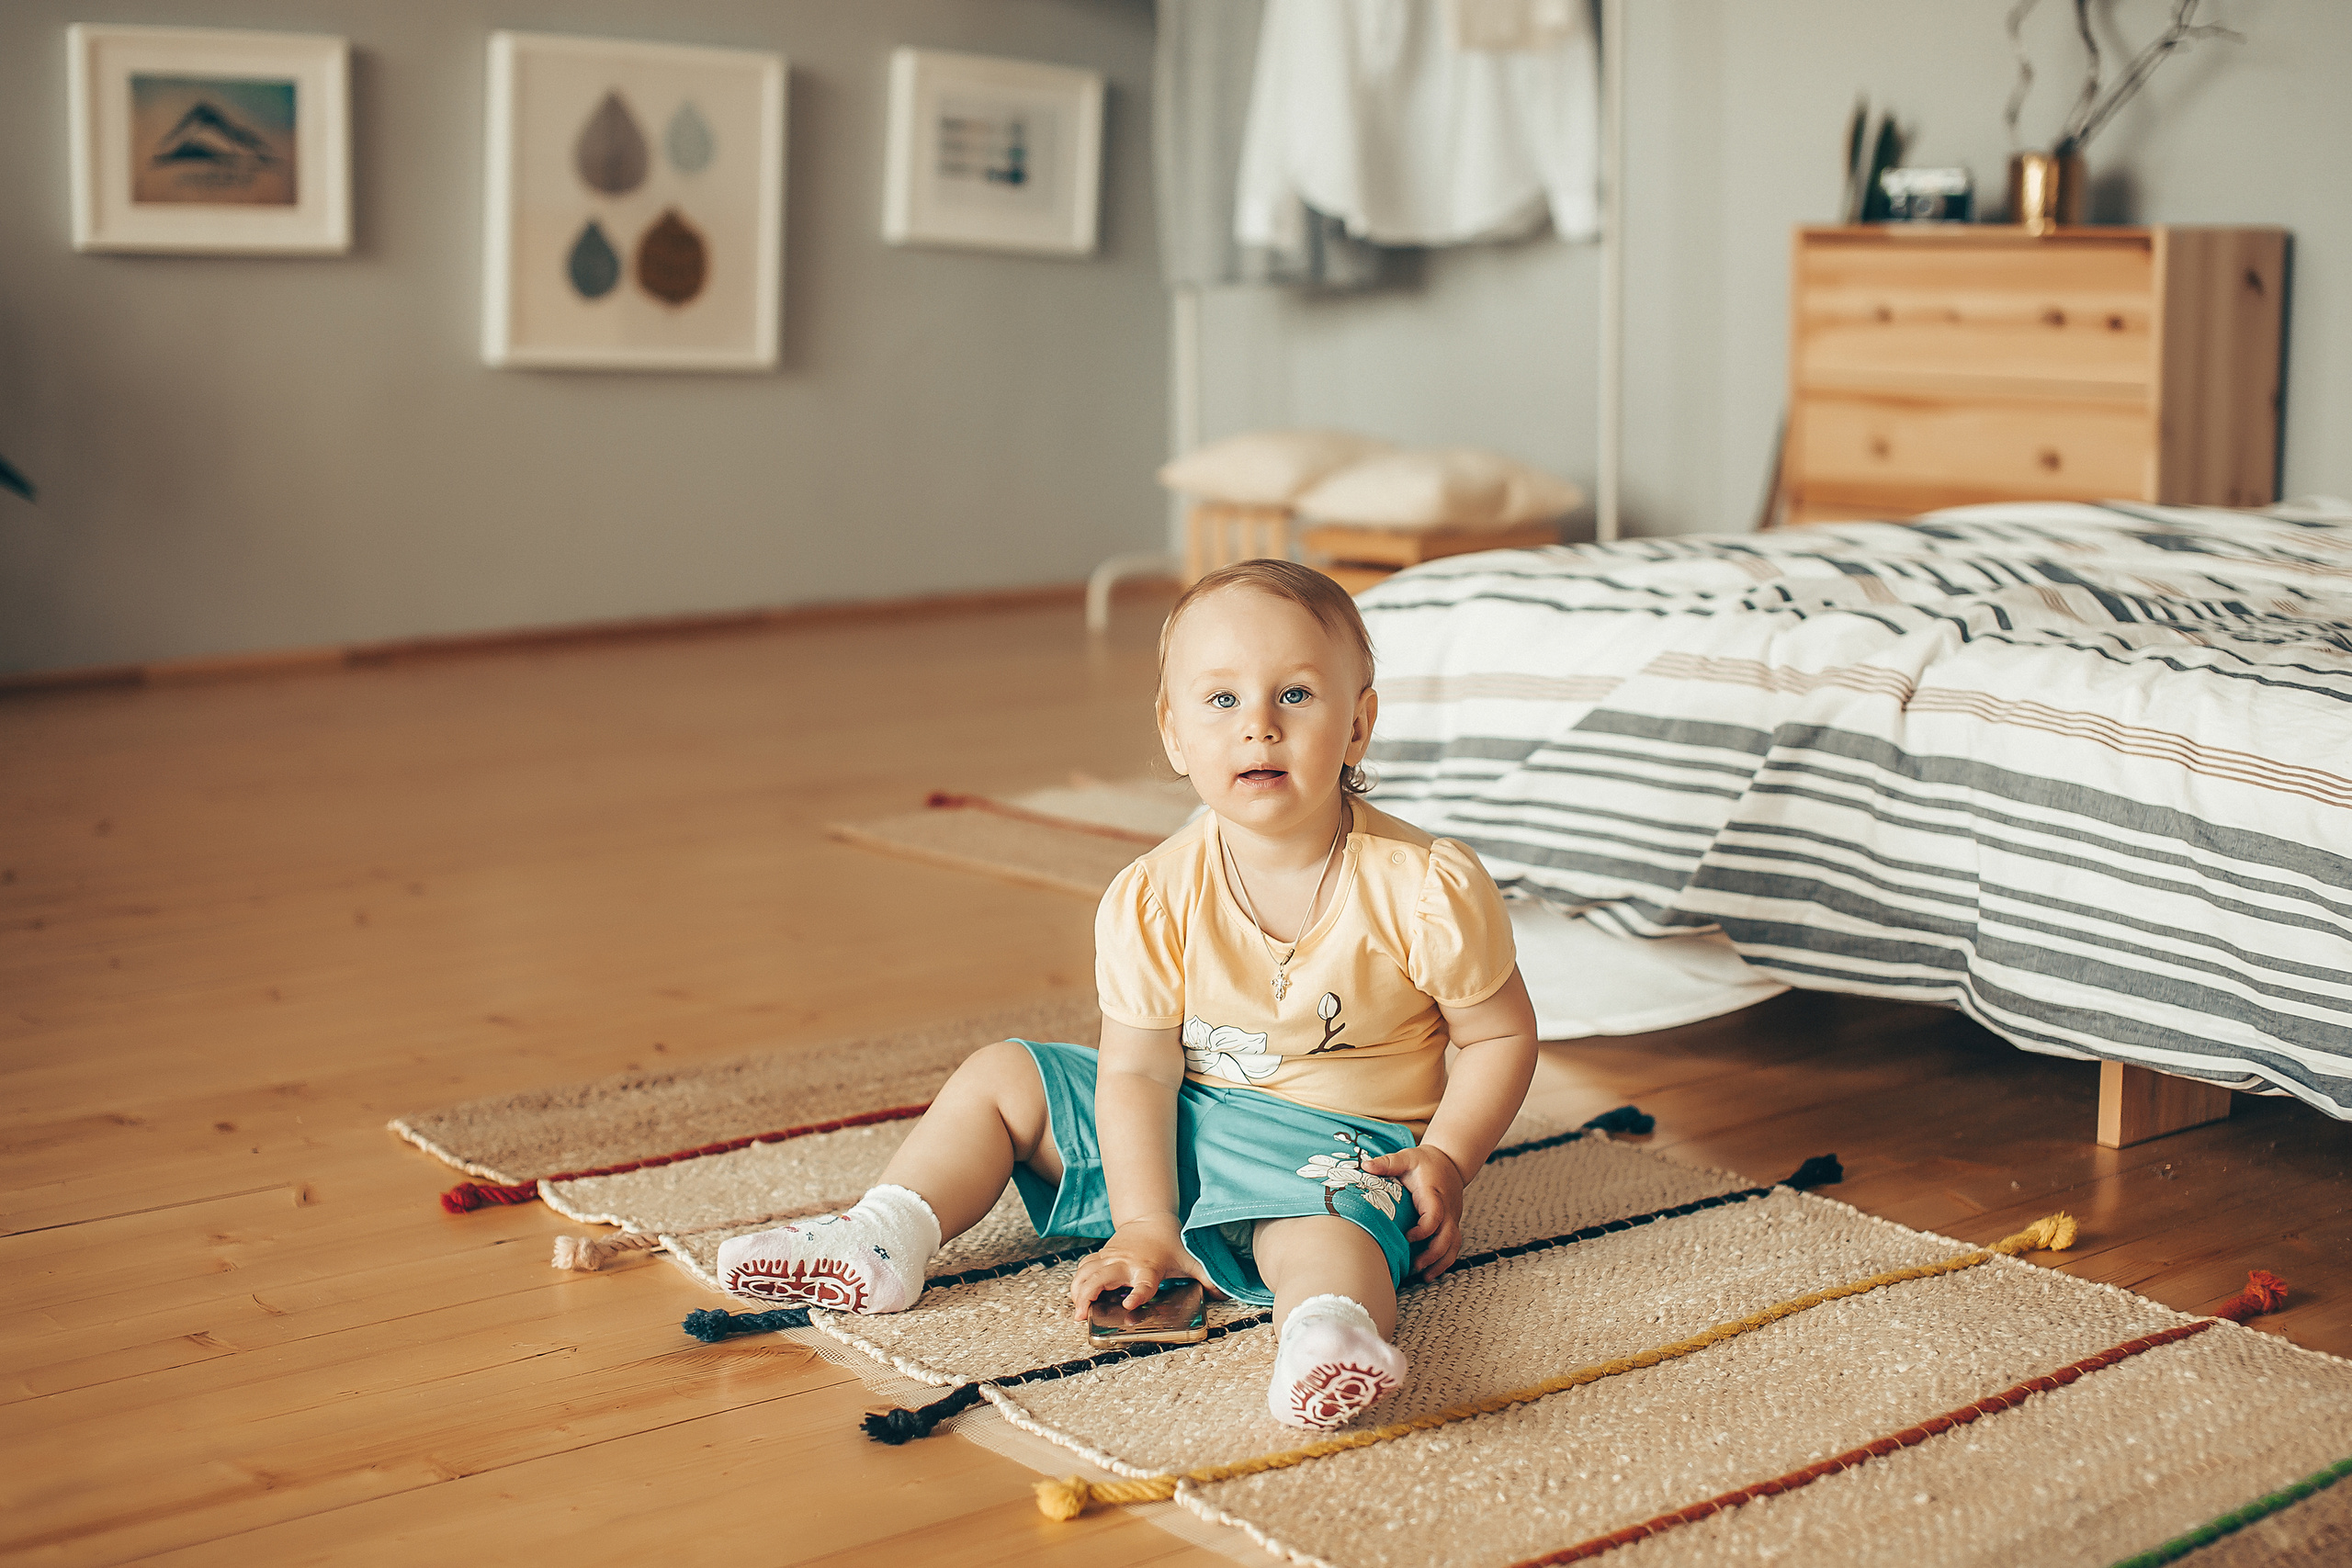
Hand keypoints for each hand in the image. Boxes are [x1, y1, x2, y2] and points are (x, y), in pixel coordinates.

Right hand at [1067, 1214, 1208, 1318]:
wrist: (1151, 1218)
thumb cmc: (1171, 1243)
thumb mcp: (1190, 1260)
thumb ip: (1206, 1278)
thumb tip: (1223, 1294)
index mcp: (1148, 1267)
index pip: (1143, 1284)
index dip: (1137, 1295)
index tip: (1130, 1304)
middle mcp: (1126, 1263)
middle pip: (1102, 1278)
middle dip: (1088, 1295)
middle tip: (1082, 1315)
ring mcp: (1112, 1258)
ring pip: (1087, 1272)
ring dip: (1078, 1291)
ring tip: (1076, 1311)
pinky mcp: (1103, 1256)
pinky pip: (1085, 1268)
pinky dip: (1078, 1282)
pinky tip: (1076, 1296)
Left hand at [1362, 1145, 1466, 1281]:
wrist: (1451, 1161)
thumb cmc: (1426, 1162)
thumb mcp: (1406, 1157)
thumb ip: (1388, 1163)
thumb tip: (1366, 1165)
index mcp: (1434, 1194)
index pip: (1434, 1216)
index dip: (1423, 1230)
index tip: (1407, 1237)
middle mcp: (1448, 1209)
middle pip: (1447, 1236)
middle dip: (1432, 1254)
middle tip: (1414, 1266)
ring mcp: (1452, 1218)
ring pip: (1453, 1244)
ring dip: (1440, 1262)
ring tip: (1423, 1275)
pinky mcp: (1452, 1224)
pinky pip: (1454, 1245)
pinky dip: (1445, 1261)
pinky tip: (1431, 1272)